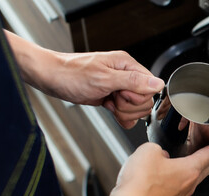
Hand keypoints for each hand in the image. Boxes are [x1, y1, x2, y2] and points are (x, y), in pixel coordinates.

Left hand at [5, 31, 163, 128]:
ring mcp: (119, 87)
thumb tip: (157, 83)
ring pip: (136, 108)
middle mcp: (125, 75)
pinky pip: (127, 112)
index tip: (120, 95)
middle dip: (129, 106)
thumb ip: (133, 81)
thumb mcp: (103, 78)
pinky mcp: (112, 97)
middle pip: (144, 100)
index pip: (150, 87)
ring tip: (108, 103)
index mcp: (127, 65)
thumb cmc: (71, 74)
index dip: (136, 97)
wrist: (51, 78)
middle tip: (112, 99)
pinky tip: (110, 110)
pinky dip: (121, 116)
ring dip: (123, 111)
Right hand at [71, 141, 208, 195]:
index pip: (208, 156)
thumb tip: (159, 155)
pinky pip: (179, 188)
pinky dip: (183, 179)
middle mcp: (187, 185)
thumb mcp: (148, 150)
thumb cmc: (140, 186)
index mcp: (188, 170)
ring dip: (201, 169)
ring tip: (202, 163)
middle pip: (206, 169)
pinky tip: (175, 177)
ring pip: (194, 179)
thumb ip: (157, 148)